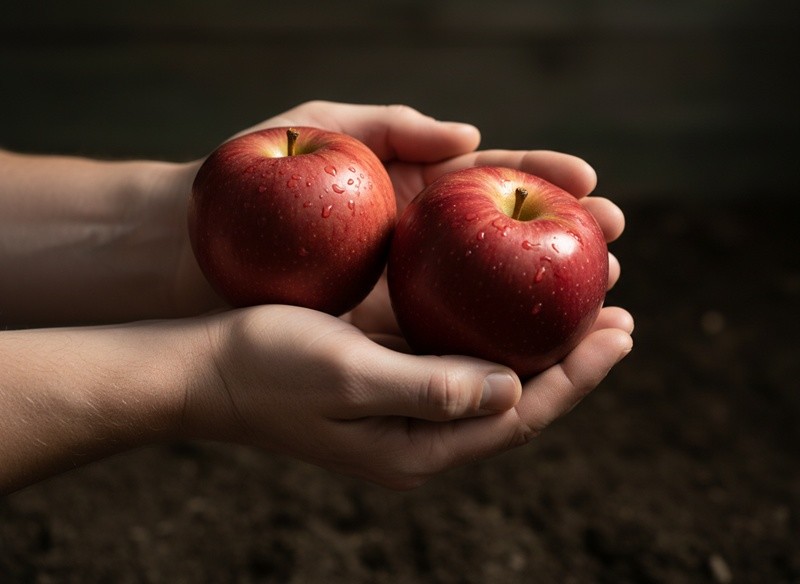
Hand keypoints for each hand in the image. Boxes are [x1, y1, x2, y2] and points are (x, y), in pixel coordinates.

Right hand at [184, 302, 631, 489]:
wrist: (206, 369)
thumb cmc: (269, 366)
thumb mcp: (348, 375)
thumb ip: (432, 387)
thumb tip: (513, 390)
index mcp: (419, 446)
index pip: (520, 414)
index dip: (577, 376)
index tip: (622, 332)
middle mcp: (421, 436)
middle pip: (518, 401)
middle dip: (573, 362)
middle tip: (621, 317)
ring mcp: (406, 411)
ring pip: (495, 379)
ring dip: (540, 346)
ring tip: (583, 310)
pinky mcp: (390, 382)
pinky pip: (461, 361)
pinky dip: (496, 335)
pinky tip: (509, 306)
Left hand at [190, 100, 621, 334]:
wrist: (177, 258)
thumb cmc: (240, 197)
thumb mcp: (311, 134)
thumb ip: (388, 126)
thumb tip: (471, 137)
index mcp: (404, 193)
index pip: (489, 181)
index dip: (543, 179)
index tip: (591, 184)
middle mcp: (411, 247)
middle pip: (502, 243)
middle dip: (564, 243)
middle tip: (618, 247)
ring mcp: (396, 293)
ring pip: (487, 302)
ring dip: (542, 302)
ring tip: (601, 306)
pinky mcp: (376, 337)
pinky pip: (444, 343)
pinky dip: (491, 345)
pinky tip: (531, 353)